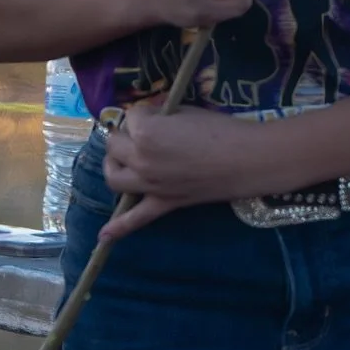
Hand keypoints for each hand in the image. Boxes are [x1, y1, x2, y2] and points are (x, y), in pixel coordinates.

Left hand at [99, 103, 264, 240]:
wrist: (246, 160)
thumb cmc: (221, 130)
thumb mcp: (187, 112)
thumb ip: (163, 116)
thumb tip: (152, 117)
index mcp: (146, 133)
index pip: (132, 117)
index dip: (145, 113)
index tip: (159, 113)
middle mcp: (140, 160)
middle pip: (115, 145)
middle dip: (126, 135)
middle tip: (144, 133)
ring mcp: (149, 185)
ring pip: (114, 177)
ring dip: (115, 166)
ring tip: (124, 161)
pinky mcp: (163, 203)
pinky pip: (136, 219)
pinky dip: (118, 228)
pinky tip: (103, 236)